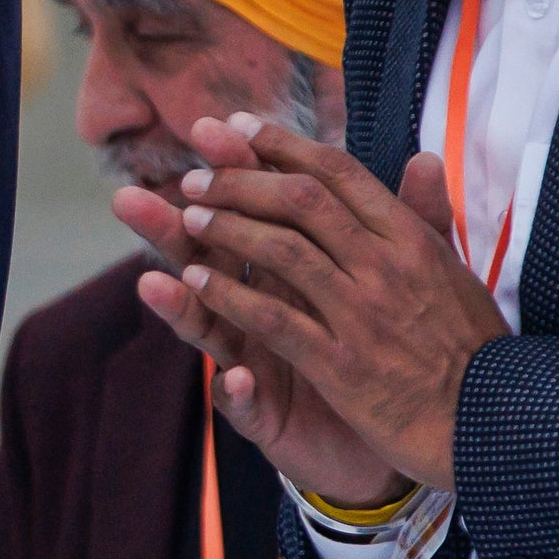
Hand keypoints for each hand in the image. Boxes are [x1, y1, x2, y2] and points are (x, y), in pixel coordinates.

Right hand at [121, 167, 407, 510]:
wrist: (410, 427)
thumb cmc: (388, 345)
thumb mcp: (401, 277)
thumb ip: (409, 222)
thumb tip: (429, 158)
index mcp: (286, 268)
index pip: (250, 212)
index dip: (234, 174)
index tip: (211, 131)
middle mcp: (257, 307)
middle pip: (203, 260)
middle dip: (168, 230)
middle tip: (129, 200)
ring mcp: (255, 360)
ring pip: (207, 327)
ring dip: (179, 306)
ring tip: (152, 283)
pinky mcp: (266, 414)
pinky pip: (244, 403)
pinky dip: (235, 390)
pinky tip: (234, 377)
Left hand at [164, 111, 510, 491]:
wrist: (491, 421)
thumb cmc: (472, 347)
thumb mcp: (456, 270)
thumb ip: (429, 214)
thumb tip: (422, 156)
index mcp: (410, 237)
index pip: (337, 173)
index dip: (282, 145)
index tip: (238, 128)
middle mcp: (384, 265)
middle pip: (300, 201)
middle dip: (240, 180)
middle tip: (196, 173)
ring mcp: (361, 313)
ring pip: (281, 251)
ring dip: (226, 229)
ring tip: (188, 217)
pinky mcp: (340, 364)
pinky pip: (274, 321)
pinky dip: (231, 297)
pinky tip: (197, 284)